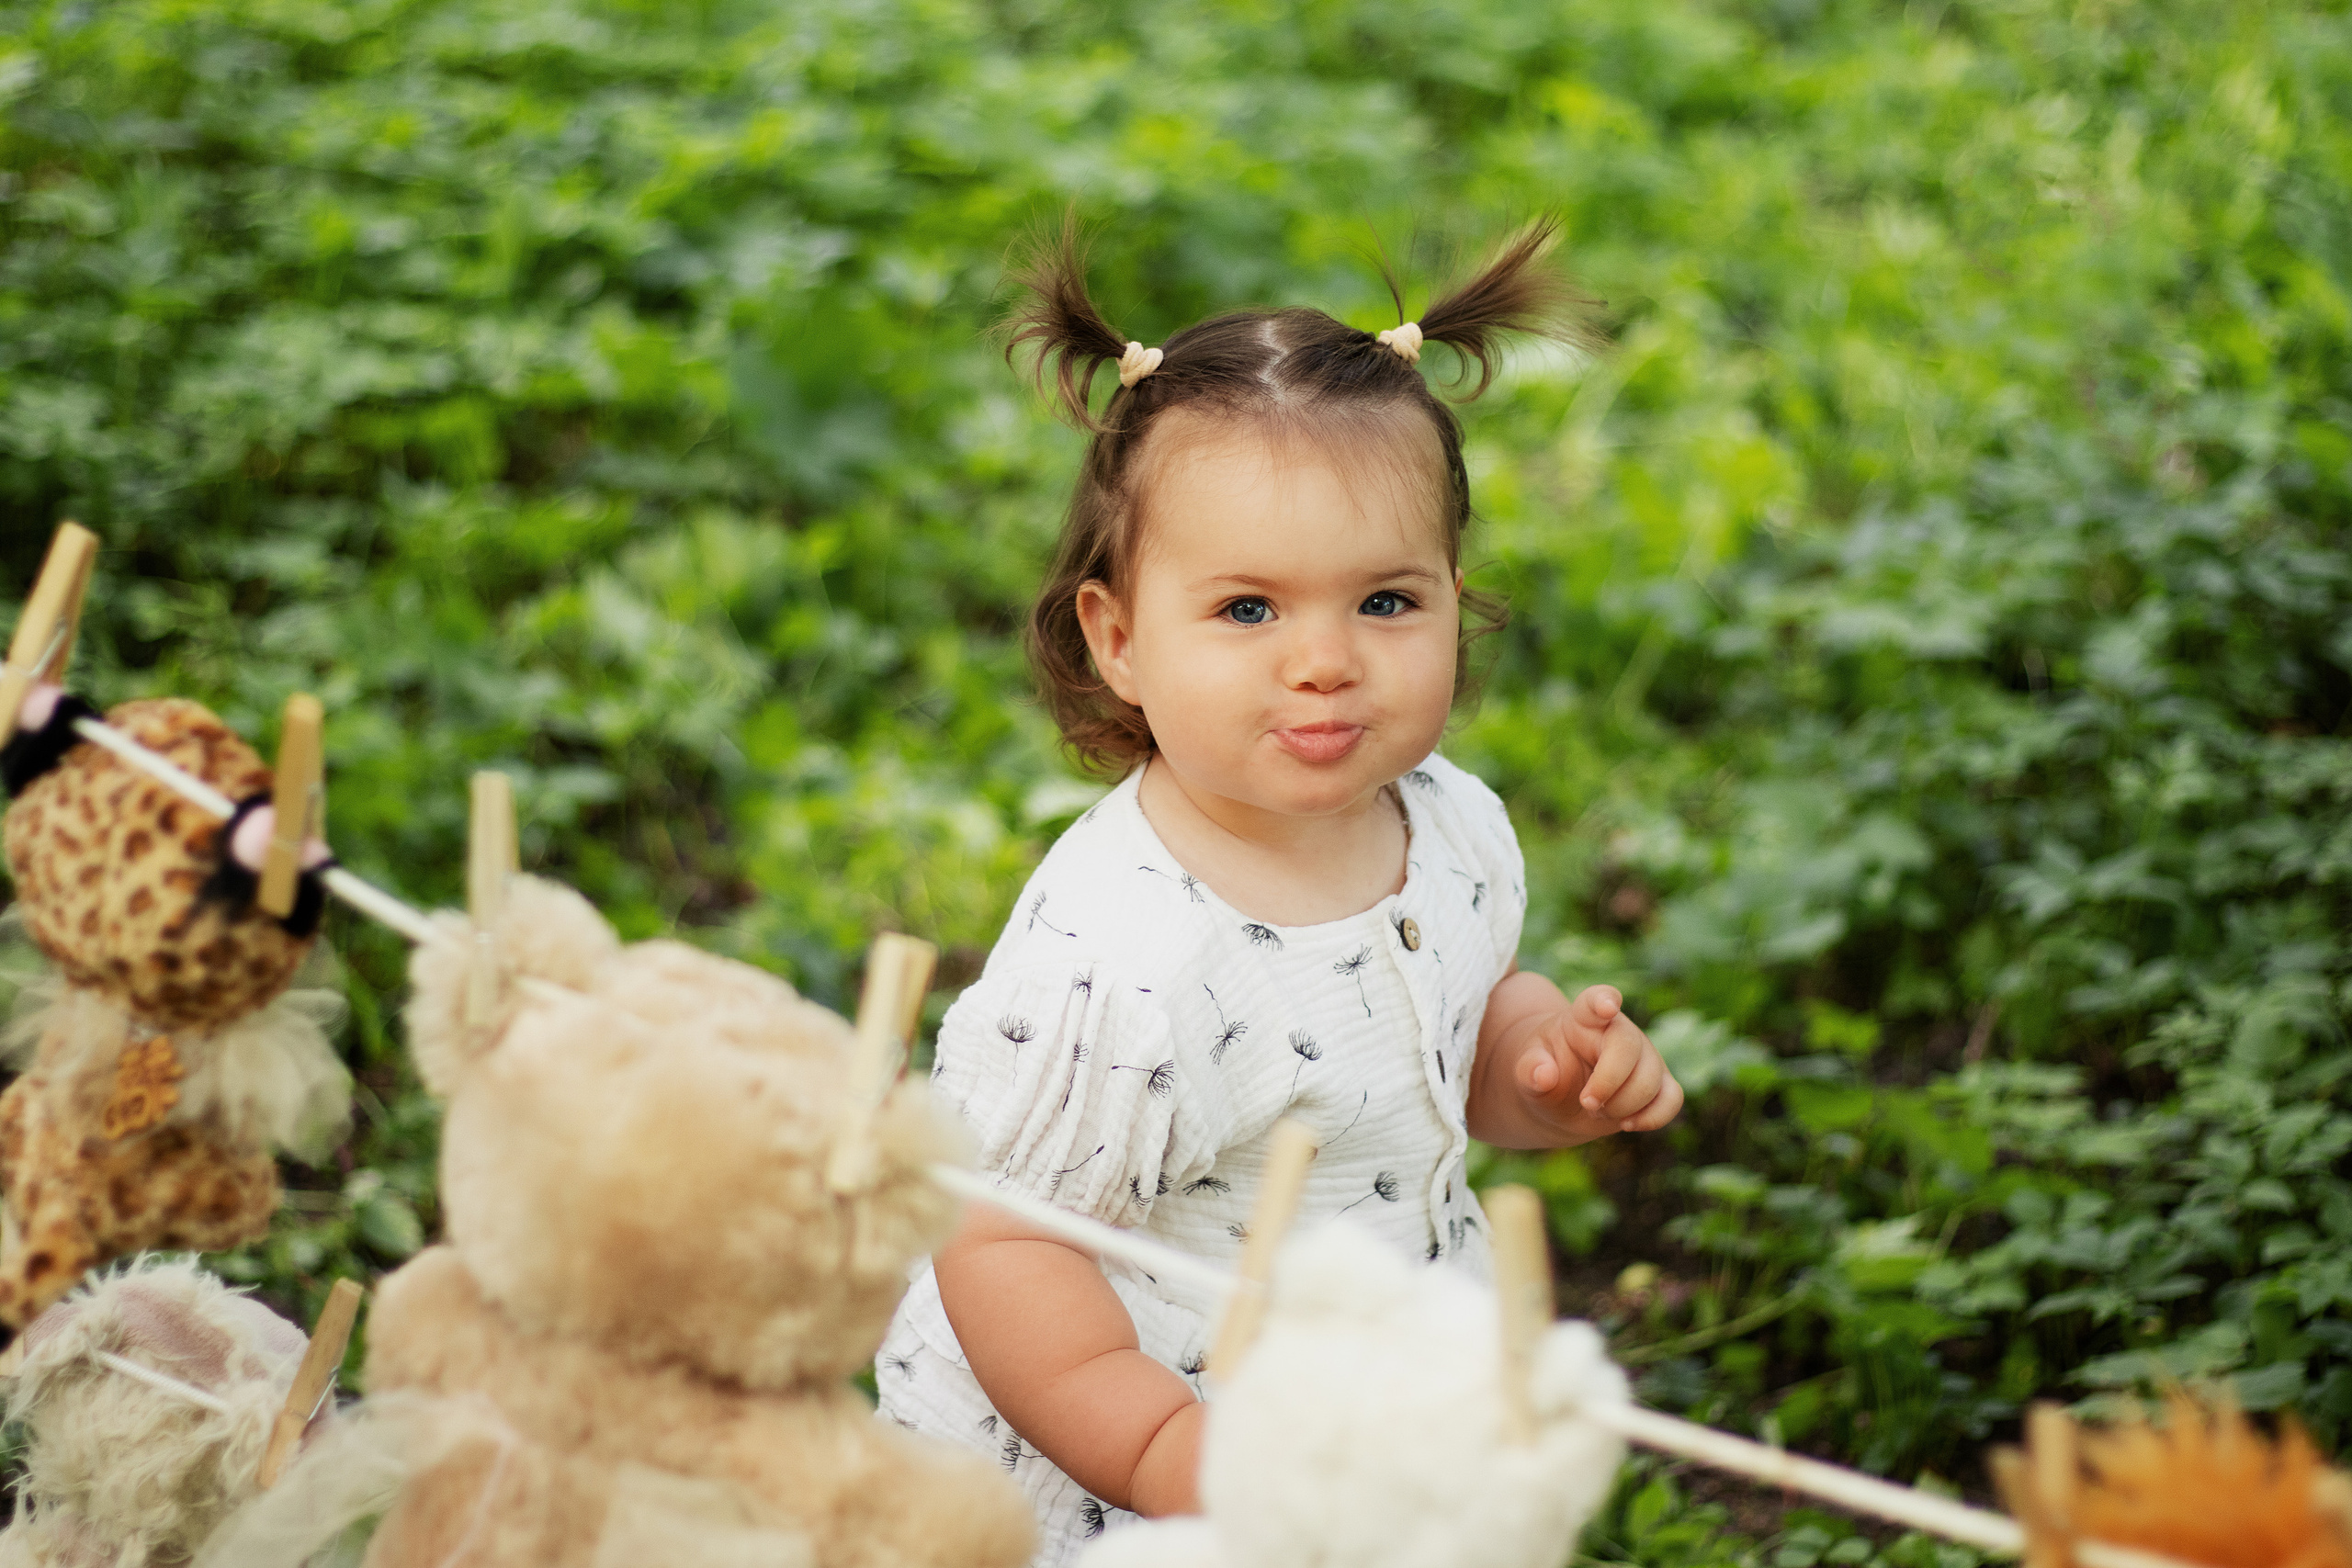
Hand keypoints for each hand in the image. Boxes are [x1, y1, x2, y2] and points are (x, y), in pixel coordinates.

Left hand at [1510, 985, 1683, 1140]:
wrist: (1562, 1098)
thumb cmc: (1546, 1074)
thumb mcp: (1525, 1072)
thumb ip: (1529, 1071)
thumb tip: (1544, 1075)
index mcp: (1583, 1017)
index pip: (1595, 1000)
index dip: (1603, 1001)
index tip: (1606, 1007)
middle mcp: (1619, 1031)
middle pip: (1629, 1046)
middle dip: (1608, 1082)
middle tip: (1586, 1104)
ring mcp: (1645, 1055)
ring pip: (1651, 1078)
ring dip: (1623, 1105)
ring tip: (1597, 1111)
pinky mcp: (1659, 1083)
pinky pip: (1672, 1098)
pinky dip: (1653, 1117)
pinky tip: (1627, 1124)